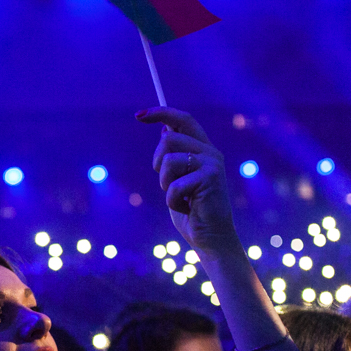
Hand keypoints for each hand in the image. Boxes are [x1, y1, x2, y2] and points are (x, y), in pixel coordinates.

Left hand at [137, 107, 238, 254]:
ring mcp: (212, 163)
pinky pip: (173, 186)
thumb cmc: (191, 211)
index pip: (182, 119)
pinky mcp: (210, 178)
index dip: (160, 112)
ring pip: (168, 161)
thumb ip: (174, 157)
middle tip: (168, 184)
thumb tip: (164, 130)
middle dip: (157, 163)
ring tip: (181, 198)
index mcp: (202, 149)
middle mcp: (210, 152)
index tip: (138, 115)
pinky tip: (188, 208)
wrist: (210, 237)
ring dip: (165, 185)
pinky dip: (173, 202)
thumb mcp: (177, 180)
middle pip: (168, 138)